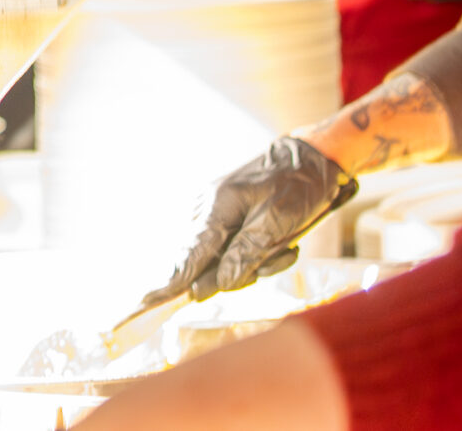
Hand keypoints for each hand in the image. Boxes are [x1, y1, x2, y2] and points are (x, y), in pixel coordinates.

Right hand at [143, 137, 356, 310]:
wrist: (312, 159)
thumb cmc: (298, 188)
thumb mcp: (277, 223)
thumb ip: (245, 253)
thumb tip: (215, 285)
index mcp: (217, 206)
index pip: (191, 253)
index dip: (173, 281)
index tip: (149, 302)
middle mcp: (207, 207)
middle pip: (207, 261)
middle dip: (240, 271)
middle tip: (275, 257)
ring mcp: (214, 210)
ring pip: (221, 258)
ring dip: (254, 261)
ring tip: (284, 246)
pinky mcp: (225, 214)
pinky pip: (231, 248)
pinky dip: (255, 253)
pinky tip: (279, 242)